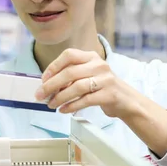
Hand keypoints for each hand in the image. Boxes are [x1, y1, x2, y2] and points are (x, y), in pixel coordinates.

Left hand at [36, 48, 166, 156]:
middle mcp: (99, 65)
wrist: (126, 101)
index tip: (43, 80)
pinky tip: (63, 110)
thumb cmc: (102, 87)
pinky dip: (71, 106)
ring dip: (60, 97)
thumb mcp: (88, 75)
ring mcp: (105, 79)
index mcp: (91, 57)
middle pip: (70, 72)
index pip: (68, 55)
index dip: (53, 67)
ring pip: (76, 87)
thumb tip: (46, 85)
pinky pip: (85, 100)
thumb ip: (71, 76)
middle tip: (41, 95)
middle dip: (51, 85)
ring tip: (51, 105)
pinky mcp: (109, 94)